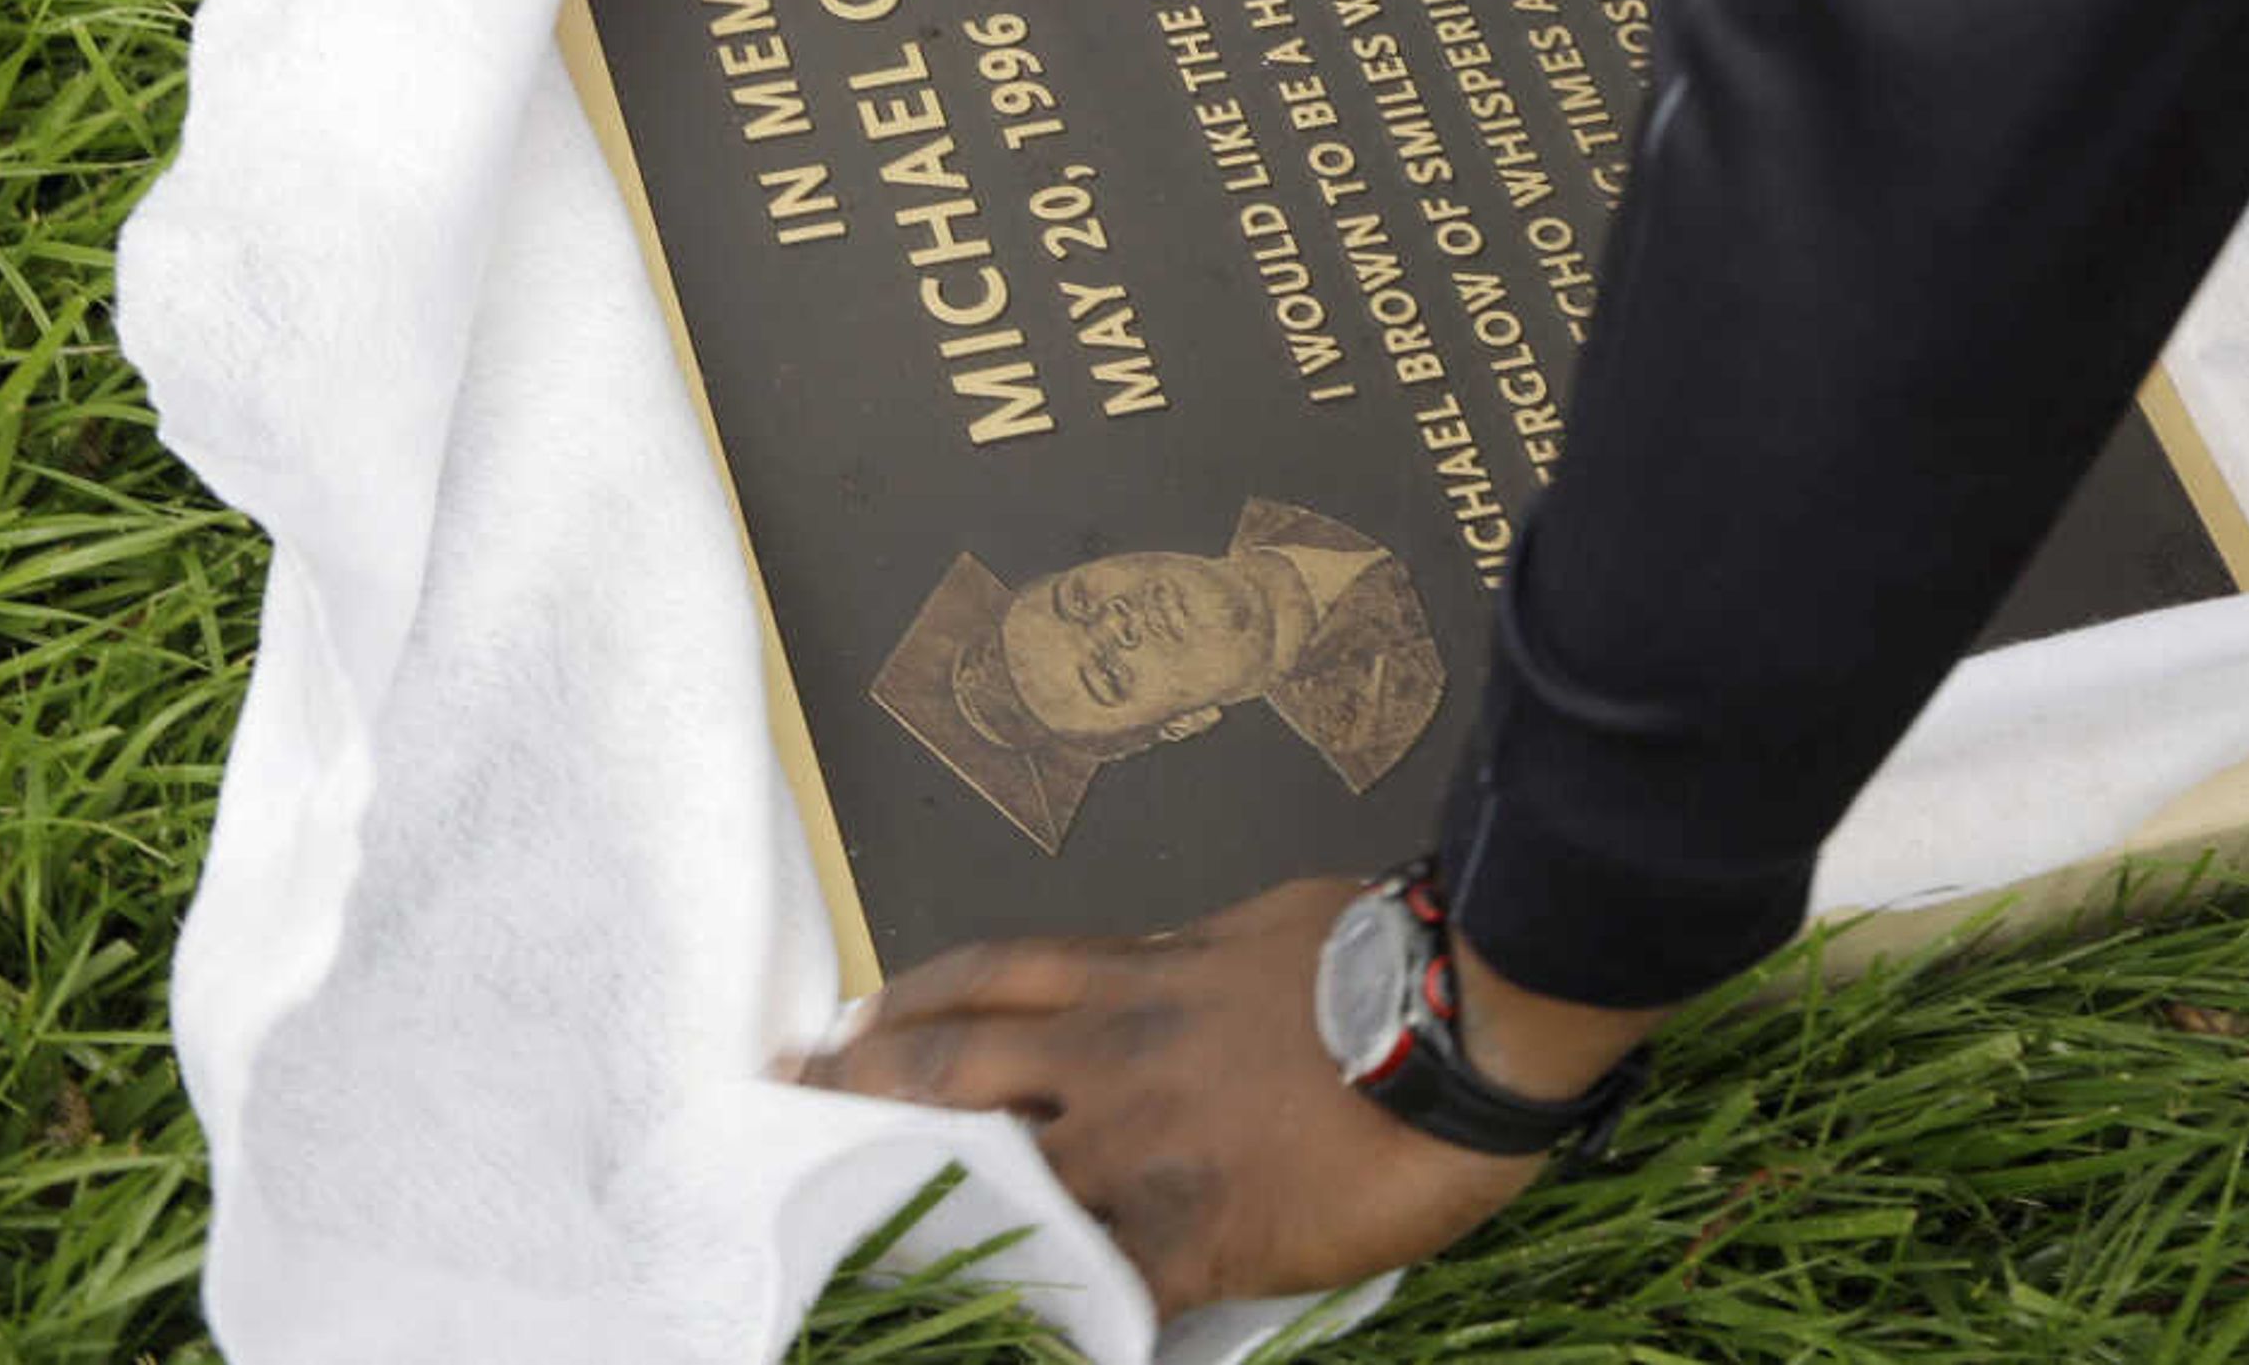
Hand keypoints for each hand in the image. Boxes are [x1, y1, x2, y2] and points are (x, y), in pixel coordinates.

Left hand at [786, 878, 1574, 1317]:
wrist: (1461, 1026)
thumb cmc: (1384, 952)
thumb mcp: (1261, 924)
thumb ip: (1187, 956)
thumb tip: (1158, 965)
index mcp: (1132, 975)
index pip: (983, 978)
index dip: (905, 1003)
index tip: (847, 1026)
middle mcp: (1109, 1056)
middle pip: (947, 1072)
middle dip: (855, 1096)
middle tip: (787, 1114)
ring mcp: (1140, 1150)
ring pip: (991, 1180)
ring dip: (913, 1208)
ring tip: (848, 1238)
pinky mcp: (1190, 1237)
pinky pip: (1091, 1289)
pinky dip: (1040, 1315)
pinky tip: (1000, 1333)